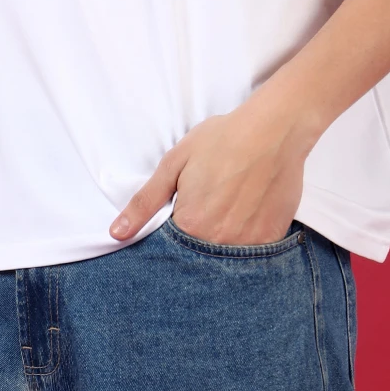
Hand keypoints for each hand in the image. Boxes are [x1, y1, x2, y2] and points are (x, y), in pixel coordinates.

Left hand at [108, 90, 314, 245]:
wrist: (273, 130)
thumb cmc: (222, 141)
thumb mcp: (174, 163)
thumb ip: (145, 202)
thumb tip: (116, 233)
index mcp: (190, 226)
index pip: (170, 251)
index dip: (170, 236)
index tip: (178, 217)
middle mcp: (219, 243)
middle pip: (198, 259)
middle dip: (195, 242)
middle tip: (208, 207)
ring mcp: (248, 245)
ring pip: (225, 260)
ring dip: (220, 243)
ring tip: (227, 210)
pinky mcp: (271, 240)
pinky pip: (252, 254)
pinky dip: (245, 240)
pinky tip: (246, 213)